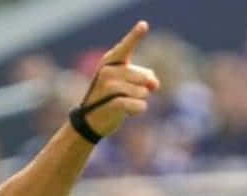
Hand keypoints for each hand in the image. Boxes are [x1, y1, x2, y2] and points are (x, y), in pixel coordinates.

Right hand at [74, 21, 160, 137]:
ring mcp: (108, 86)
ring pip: (143, 92)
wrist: (92, 120)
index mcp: (111, 61)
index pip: (125, 47)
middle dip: (145, 88)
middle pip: (144, 77)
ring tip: (125, 103)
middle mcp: (108, 70)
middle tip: (131, 94)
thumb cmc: (112, 98)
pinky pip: (139, 105)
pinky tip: (129, 112)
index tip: (144, 25)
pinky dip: (139, 110)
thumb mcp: (129, 84)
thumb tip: (154, 84)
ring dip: (140, 100)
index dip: (135, 36)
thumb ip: (145, 78)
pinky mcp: (112, 103)